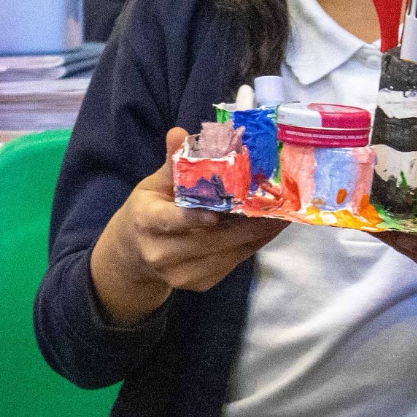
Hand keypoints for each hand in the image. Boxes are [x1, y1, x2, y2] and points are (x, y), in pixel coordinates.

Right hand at [89, 128, 286, 326]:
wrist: (133, 256)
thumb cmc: (147, 212)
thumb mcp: (152, 186)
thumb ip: (172, 163)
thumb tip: (179, 132)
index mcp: (145, 221)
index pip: (168, 220)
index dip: (193, 218)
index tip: (216, 213)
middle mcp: (161, 253)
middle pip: (208, 240)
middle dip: (245, 223)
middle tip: (276, 203)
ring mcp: (180, 273)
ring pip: (226, 253)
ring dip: (257, 234)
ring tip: (282, 214)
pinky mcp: (198, 284)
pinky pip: (232, 263)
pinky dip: (252, 245)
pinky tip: (269, 229)